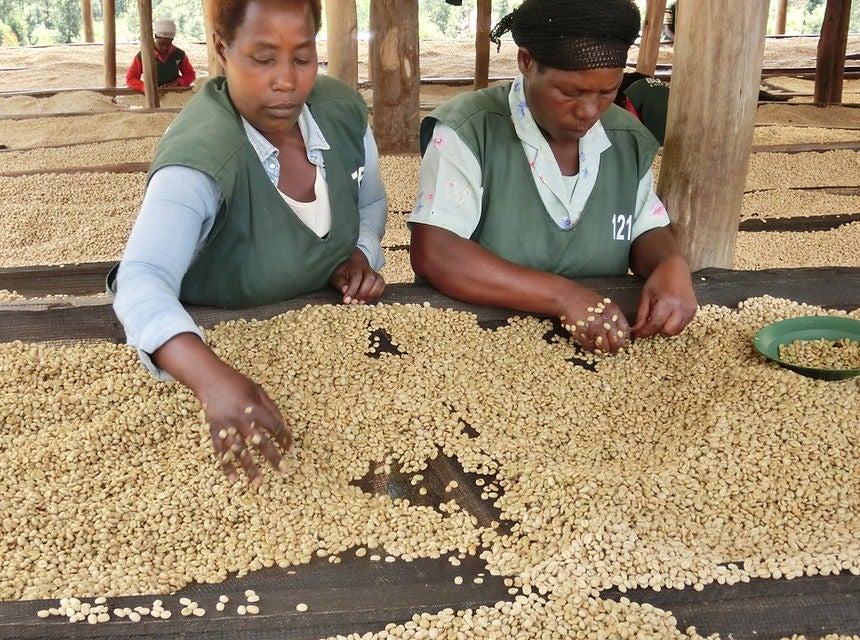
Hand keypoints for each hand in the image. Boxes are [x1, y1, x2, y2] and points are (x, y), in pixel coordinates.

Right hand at [198, 365, 292, 486]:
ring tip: (259, 483)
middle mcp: (241, 419)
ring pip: (240, 451)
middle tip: (284, 471)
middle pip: (260, 442)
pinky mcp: (214, 431)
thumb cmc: (238, 384)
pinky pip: (220, 451)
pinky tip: (233, 479)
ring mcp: (226, 426)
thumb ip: (272, 409)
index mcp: (254, 407)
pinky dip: (226, 466)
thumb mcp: (258, 391)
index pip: (274, 426)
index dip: (284, 438)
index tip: (292, 450)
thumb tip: (285, 427)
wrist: (209, 379)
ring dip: (250, 468)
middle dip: (273, 458)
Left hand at [330, 248, 385, 303]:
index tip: (346, 300)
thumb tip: (345, 290)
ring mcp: (375, 274)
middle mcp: (368, 268)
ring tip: (360, 301)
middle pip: (370, 279)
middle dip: (362, 293)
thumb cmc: (343, 272)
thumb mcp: (337, 275)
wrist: (351, 265)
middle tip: (354, 302)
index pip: (356, 277)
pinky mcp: (379, 280)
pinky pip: (382, 287)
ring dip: (370, 295)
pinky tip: (366, 299)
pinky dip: (376, 295)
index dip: (352, 290)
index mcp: (356, 264)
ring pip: (379, 283)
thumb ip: (340, 283)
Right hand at [559, 290, 630, 353]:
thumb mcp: (604, 304)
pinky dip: (589, 347)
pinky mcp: (582, 333)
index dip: (623, 340)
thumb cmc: (584, 299)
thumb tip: (617, 332)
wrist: (567, 297)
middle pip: (617, 343)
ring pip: (604, 347)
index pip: (625, 332)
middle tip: (610, 349)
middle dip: (614, 348)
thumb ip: (612, 316)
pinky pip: (589, 347)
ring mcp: (594, 328)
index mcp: (614, 312)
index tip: (619, 342)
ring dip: (601, 349)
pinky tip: (587, 341)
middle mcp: (606, 321)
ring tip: (598, 346)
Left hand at [632, 254, 696, 338]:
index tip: (638, 334)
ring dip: (666, 328)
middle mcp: (680, 307)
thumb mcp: (645, 296)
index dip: (645, 332)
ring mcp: (689, 309)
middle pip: (668, 331)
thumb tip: (637, 332)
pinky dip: (674, 324)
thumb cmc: (658, 281)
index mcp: (666, 301)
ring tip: (660, 317)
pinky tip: (669, 315)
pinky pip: (683, 325)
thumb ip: (641, 315)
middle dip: (657, 330)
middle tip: (651, 323)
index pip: (655, 324)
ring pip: (676, 331)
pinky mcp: (694, 310)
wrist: (675, 269)